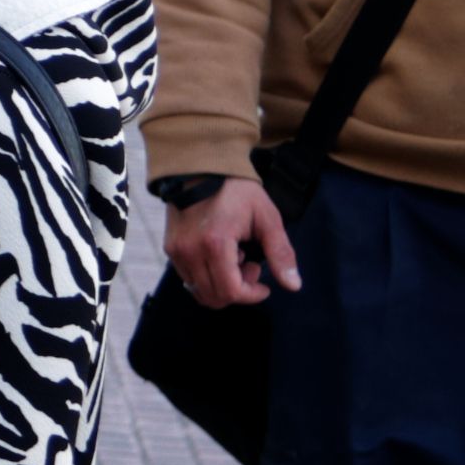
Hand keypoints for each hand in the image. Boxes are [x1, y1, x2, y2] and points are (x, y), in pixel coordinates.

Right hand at [163, 177, 298, 308]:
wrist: (200, 167)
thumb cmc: (237, 190)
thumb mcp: (267, 218)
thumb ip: (280, 253)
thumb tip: (293, 286)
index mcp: (216, 243)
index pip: (231, 291)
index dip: (251, 295)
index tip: (264, 285)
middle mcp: (190, 251)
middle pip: (214, 297)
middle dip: (238, 291)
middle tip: (250, 265)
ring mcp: (177, 251)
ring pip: (199, 291)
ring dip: (221, 285)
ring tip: (234, 260)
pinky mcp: (170, 248)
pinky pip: (189, 278)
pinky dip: (207, 276)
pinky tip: (219, 255)